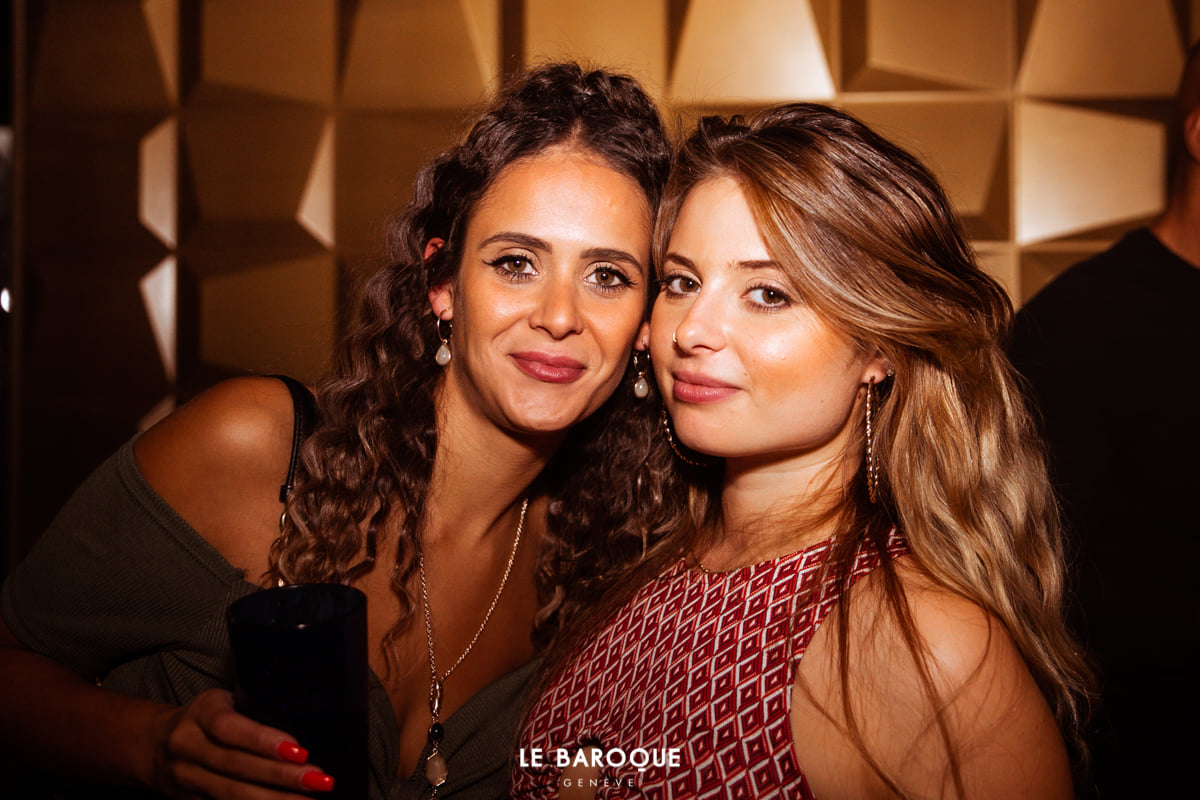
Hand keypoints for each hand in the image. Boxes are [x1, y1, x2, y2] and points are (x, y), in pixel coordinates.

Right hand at [149, 689, 333, 798]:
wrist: (155, 744)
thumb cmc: (204, 718)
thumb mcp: (222, 702)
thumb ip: (252, 710)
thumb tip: (305, 717)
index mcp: (200, 715)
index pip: (230, 728)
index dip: (264, 741)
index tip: (299, 750)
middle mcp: (188, 747)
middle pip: (237, 766)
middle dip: (281, 776)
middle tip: (318, 780)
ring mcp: (186, 778)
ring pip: (231, 794)